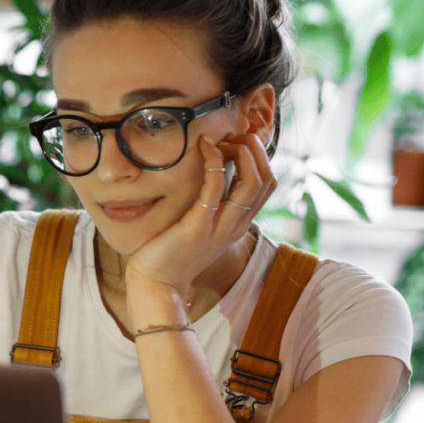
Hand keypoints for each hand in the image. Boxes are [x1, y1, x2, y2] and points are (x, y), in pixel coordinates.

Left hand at [123, 133, 276, 321]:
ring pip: (252, 182)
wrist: (156, 285)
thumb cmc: (170, 254)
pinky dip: (214, 162)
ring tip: (220, 140)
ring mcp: (220, 227)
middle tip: (230, 137)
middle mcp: (236, 226)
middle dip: (255, 149)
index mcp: (238, 225)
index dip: (258, 157)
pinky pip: (216, 187)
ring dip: (241, 152)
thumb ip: (210, 206)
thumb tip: (210, 175)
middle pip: (267, 179)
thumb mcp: (199, 227)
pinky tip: (204, 147)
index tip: (235, 143)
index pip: (267, 184)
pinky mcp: (199, 226)